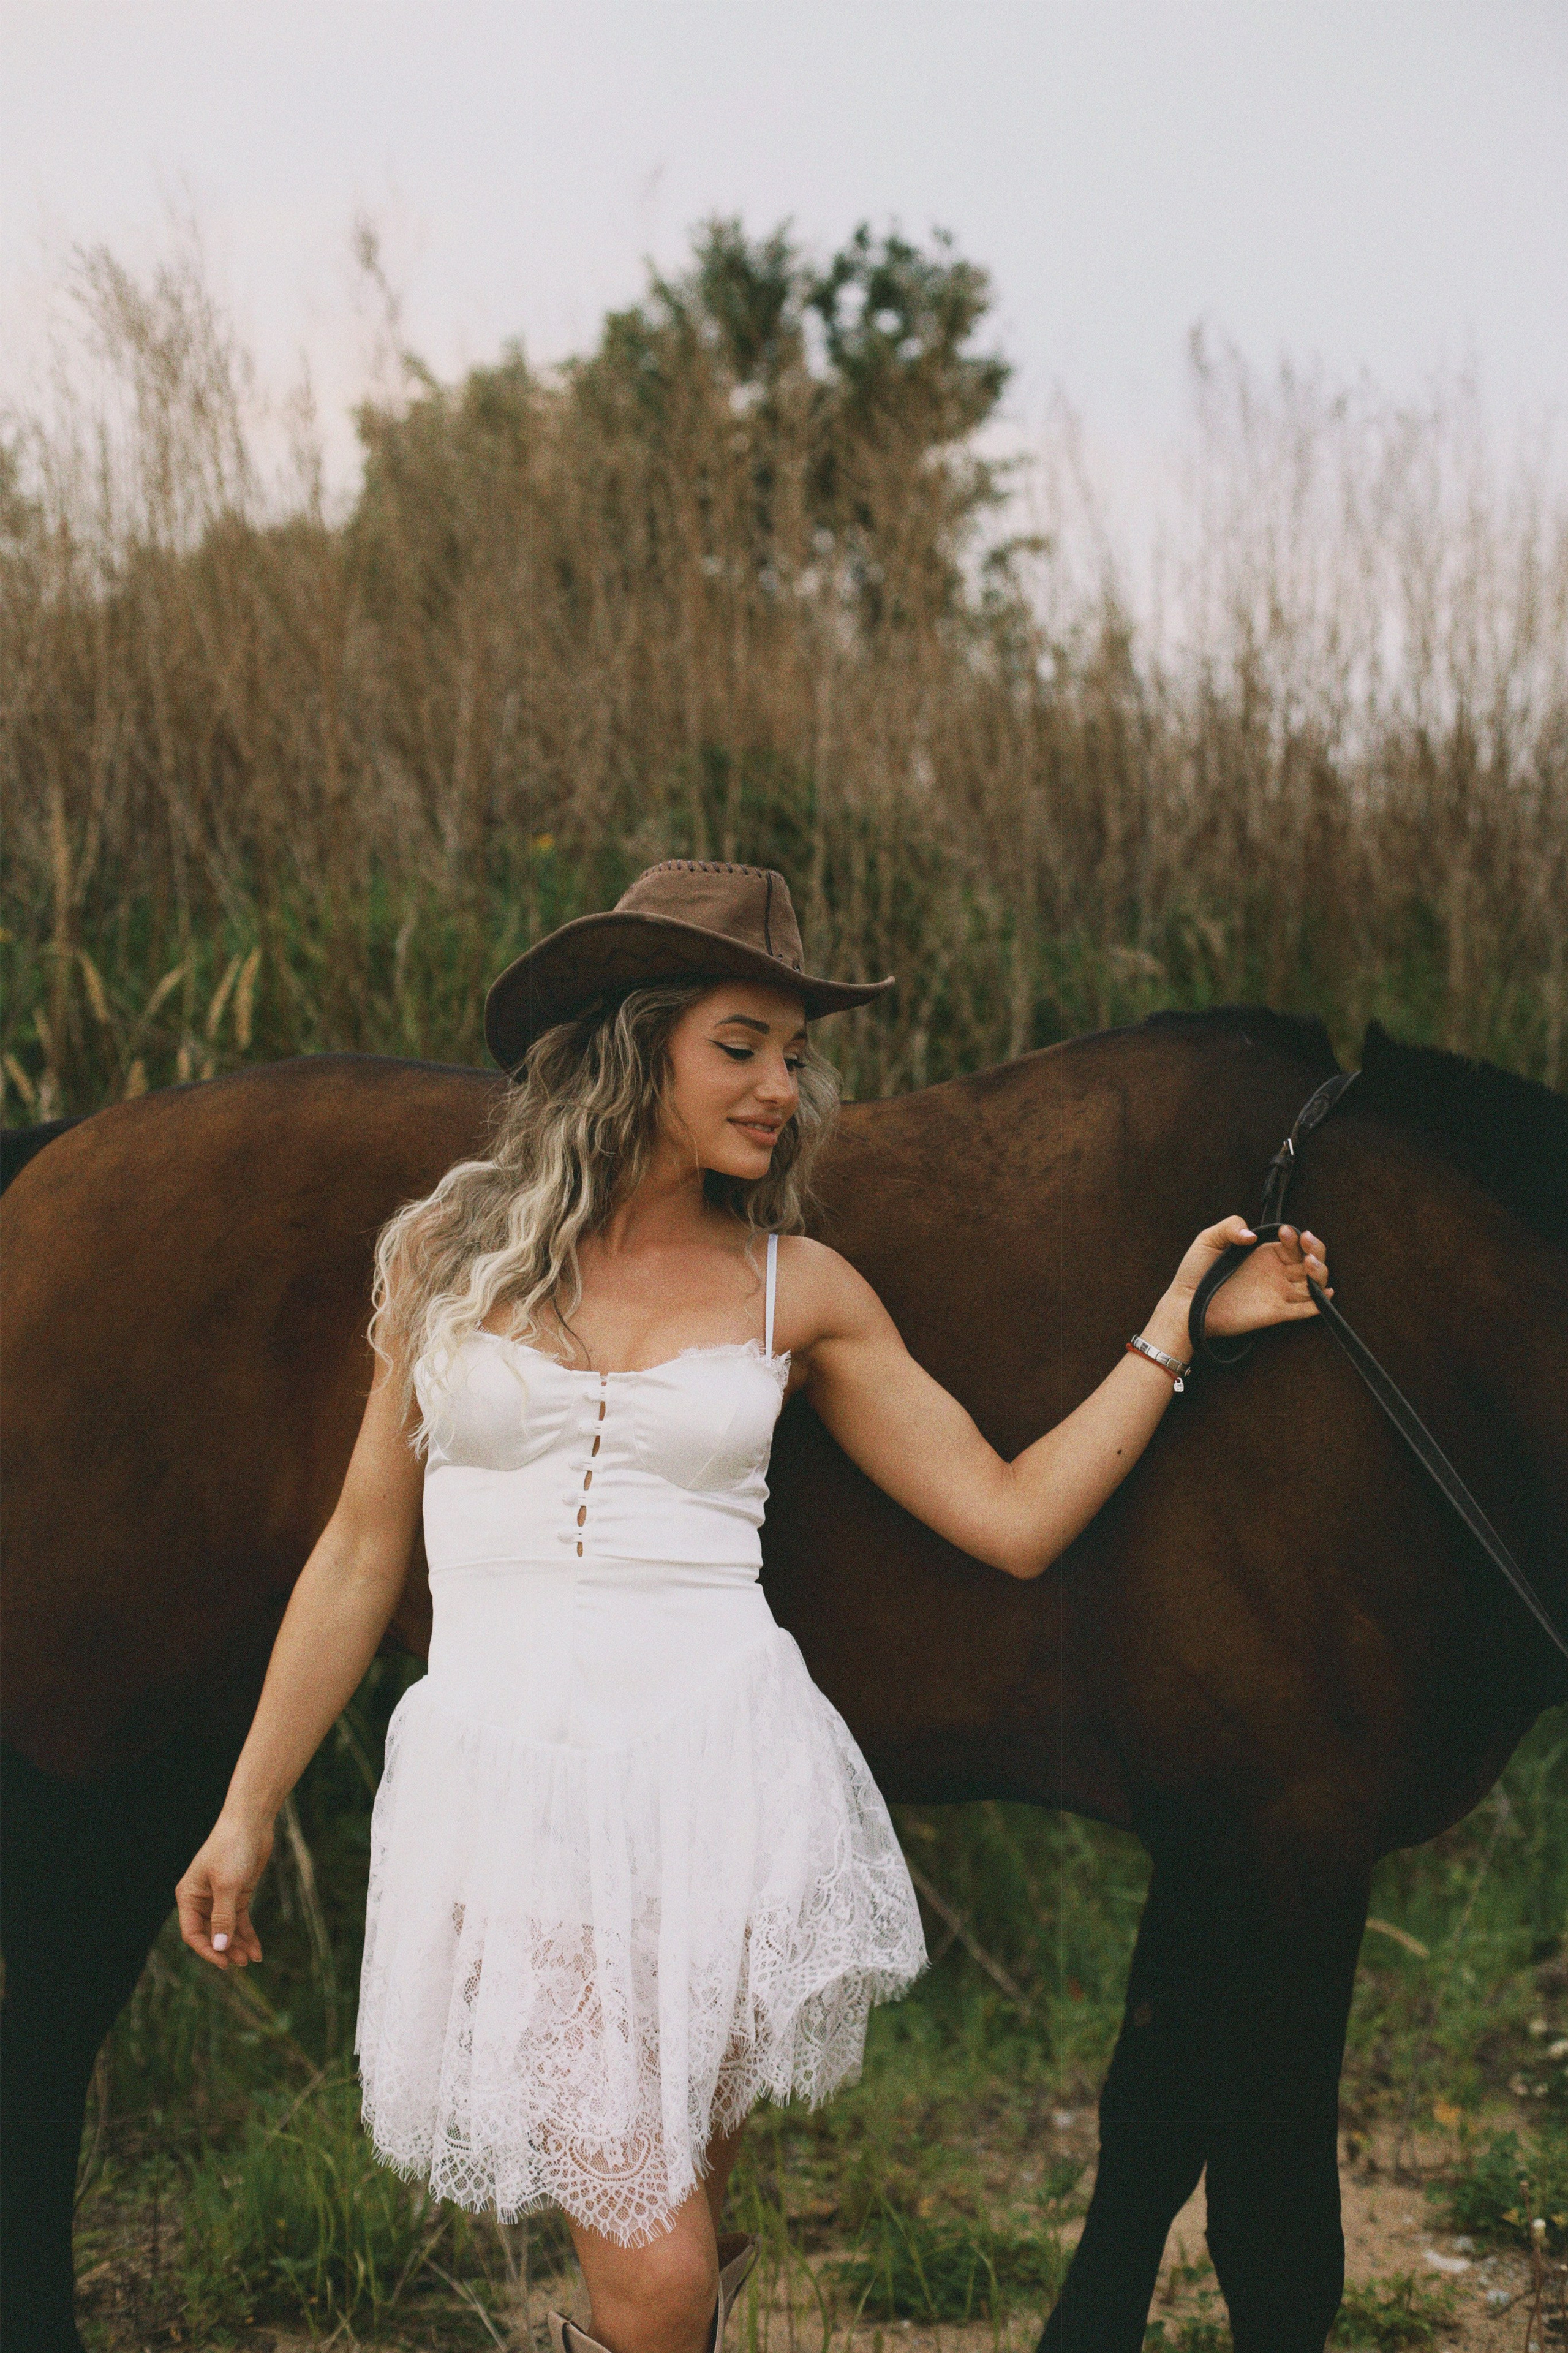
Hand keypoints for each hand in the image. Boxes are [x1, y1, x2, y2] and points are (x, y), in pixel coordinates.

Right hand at [176, 1810, 273, 1969]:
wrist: (252, 1822)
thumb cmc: (232, 1849)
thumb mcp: (227, 1886)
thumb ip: (222, 1918)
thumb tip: (219, 1948)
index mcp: (189, 1896)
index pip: (192, 1933)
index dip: (207, 1950)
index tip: (224, 1962)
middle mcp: (201, 1899)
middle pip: (210, 1934)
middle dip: (225, 1950)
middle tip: (241, 1963)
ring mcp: (220, 1897)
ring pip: (227, 1930)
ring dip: (237, 1945)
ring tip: (251, 1959)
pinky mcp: (238, 1893)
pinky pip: (239, 1921)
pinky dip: (247, 1934)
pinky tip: (256, 1950)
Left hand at [1166, 1216, 1331, 1339]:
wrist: (1185, 1304)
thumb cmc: (1194, 1271)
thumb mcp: (1209, 1239)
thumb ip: (1230, 1227)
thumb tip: (1251, 1235)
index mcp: (1264, 1253)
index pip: (1292, 1242)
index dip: (1295, 1236)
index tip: (1285, 1231)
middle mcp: (1276, 1272)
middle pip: (1310, 1260)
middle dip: (1316, 1249)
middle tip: (1307, 1241)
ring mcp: (1278, 1292)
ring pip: (1313, 1283)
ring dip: (1320, 1271)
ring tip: (1310, 1263)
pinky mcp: (1276, 1313)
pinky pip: (1305, 1310)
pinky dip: (1319, 1303)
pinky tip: (1324, 1292)